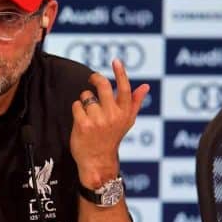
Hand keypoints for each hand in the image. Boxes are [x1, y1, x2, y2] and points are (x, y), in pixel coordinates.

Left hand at [70, 59, 149, 188]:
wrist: (97, 161)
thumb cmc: (110, 138)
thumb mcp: (126, 122)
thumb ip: (135, 103)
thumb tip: (145, 86)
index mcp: (125, 114)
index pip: (124, 89)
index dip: (120, 73)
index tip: (116, 61)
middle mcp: (113, 116)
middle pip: (103, 86)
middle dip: (95, 79)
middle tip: (92, 78)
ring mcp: (98, 121)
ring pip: (86, 96)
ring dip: (85, 101)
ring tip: (88, 113)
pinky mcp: (84, 125)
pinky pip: (76, 105)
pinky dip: (76, 109)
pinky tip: (81, 119)